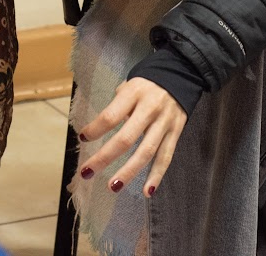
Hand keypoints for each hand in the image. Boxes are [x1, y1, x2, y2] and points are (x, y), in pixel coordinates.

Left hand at [75, 78, 186, 197]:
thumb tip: (101, 128)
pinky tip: (147, 192)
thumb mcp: (129, 84)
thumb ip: (117, 105)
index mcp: (134, 93)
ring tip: (112, 186)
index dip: (95, 129)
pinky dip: (157, 176)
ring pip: (146, 152)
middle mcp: (150, 108)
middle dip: (104, 158)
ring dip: (128, 172)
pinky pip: (166, 157)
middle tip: (86, 172)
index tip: (84, 137)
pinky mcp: (176, 133)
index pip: (111, 116)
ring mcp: (164, 122)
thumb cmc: (147, 82)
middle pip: (126, 138)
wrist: (182, 74)